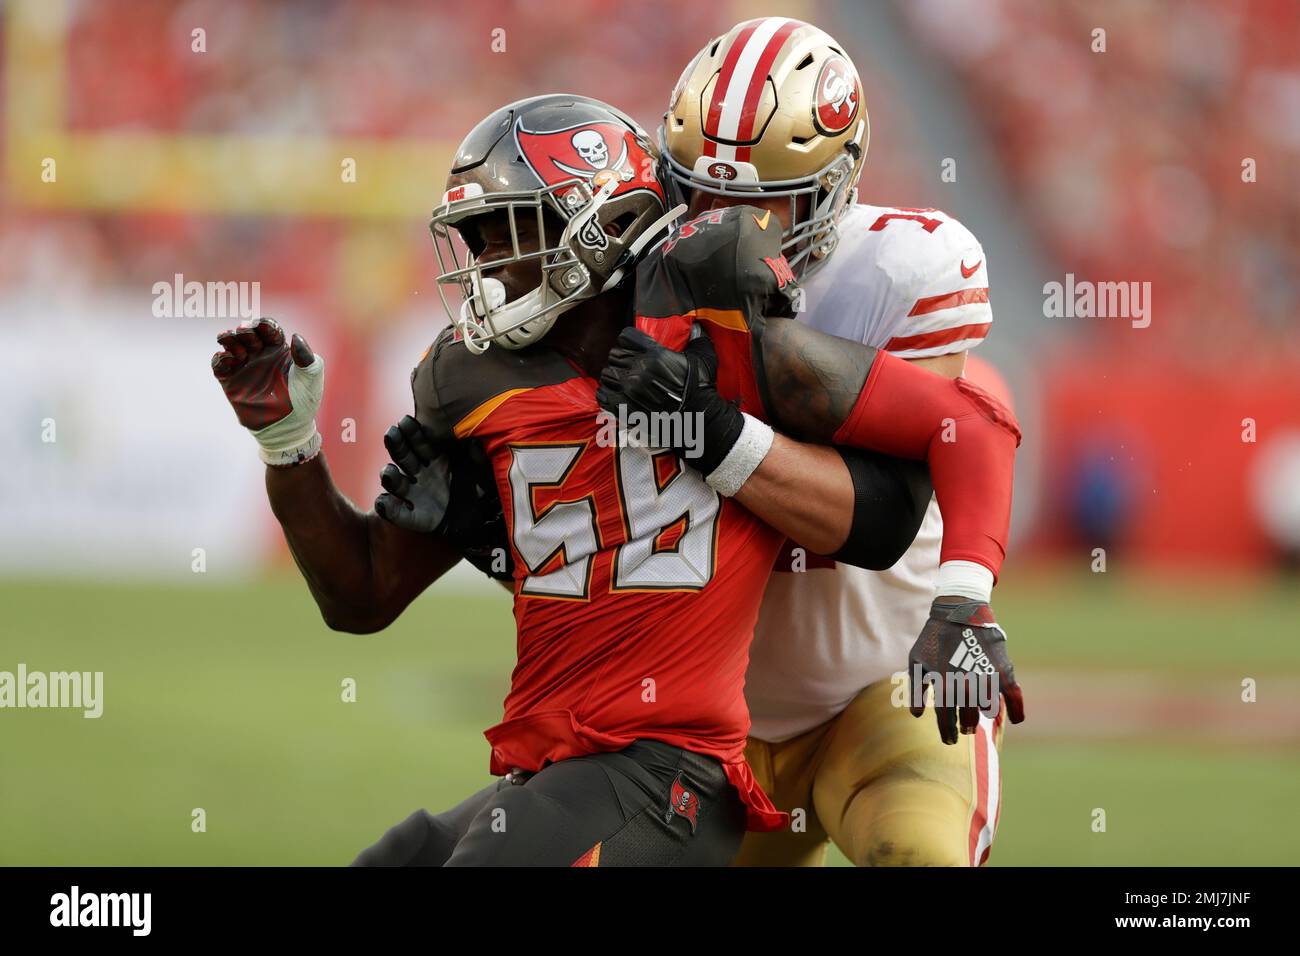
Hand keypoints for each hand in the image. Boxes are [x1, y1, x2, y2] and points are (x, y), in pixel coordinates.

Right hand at [212, 317, 323, 465]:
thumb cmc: (304, 401)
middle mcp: (259, 355)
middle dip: (245, 330)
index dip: (263, 324)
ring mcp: (244, 367)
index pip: (268, 328)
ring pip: (230, 344)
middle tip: (245, 334)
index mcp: (278, 349)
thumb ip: (307, 357)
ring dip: (229, 339)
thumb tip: (296, 337)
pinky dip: (220, 359)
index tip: (262, 327)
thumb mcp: (311, 378)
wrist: (288, 428)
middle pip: (247, 333)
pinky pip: (219, 364)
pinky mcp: (231, 381)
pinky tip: (229, 360)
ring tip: (234, 345)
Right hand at [375, 416, 513, 580]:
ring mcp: (416, 495)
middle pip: (403, 456)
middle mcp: (422, 474)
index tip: (406, 421)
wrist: (485, 521)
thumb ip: (479, 454)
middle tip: (391, 433)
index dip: (412, 432)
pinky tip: (384, 503)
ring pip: (396, 482)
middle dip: (397, 445)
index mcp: (436, 459)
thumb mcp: (484, 469)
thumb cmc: (483, 489)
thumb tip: (475, 441)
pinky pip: (398, 514)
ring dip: (389, 476)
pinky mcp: (416, 517)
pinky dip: (388, 509)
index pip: (421, 442)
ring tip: (388, 472)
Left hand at [595, 327, 742, 476]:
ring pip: (606, 374)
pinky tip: (617, 394)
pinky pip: (603, 395)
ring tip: (623, 381)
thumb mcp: (704, 358)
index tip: (634, 347)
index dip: (628, 342)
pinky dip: (607, 394)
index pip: (625, 337)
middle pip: (614, 355)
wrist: (698, 420)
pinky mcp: (624, 408)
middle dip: (621, 359)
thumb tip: (697, 329)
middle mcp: (638, 370)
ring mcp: (629, 390)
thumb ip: (697, 340)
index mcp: (654, 354)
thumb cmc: (701, 389)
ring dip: (613, 377)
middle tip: (630, 366)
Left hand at [908, 599, 1025, 743]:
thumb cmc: (934, 637)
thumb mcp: (917, 661)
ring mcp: (987, 679)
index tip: (949, 740)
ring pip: (988, 710)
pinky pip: (1015, 696)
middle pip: (969, 719)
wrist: (960, 611)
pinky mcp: (1004, 671)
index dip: (947, 733)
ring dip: (984, 716)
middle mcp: (967, 686)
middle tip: (965, 730)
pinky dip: (1017, 710)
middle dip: (966, 727)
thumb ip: (916, 689)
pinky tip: (1015, 719)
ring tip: (980, 716)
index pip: (947, 720)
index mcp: (945, 686)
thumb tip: (918, 715)